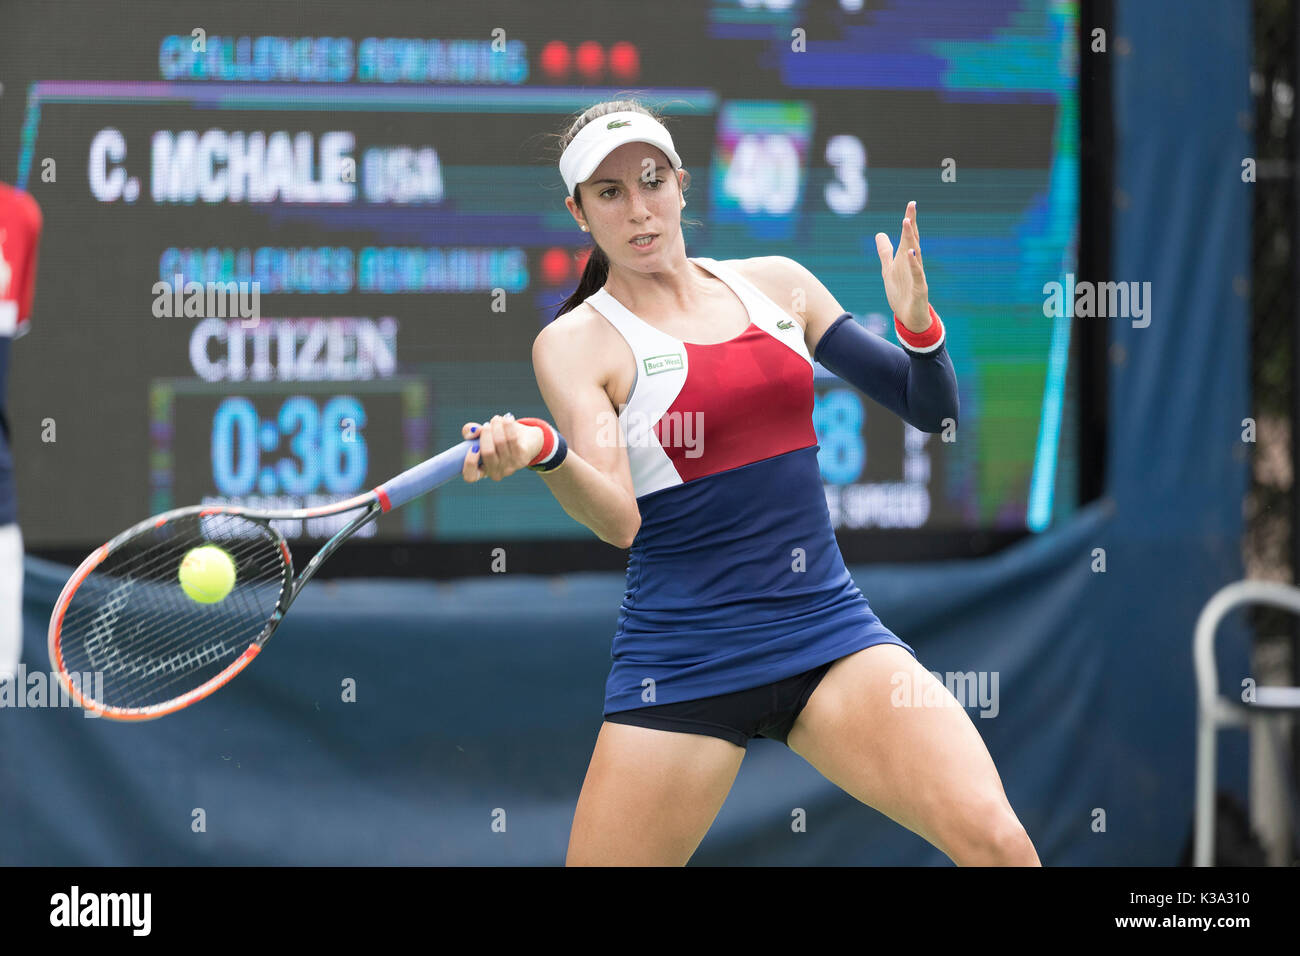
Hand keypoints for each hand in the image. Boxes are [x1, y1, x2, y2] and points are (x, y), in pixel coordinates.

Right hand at [461, 413, 545, 482]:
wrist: (526, 439)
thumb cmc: (497, 438)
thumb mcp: (480, 435)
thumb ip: (469, 432)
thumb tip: (474, 431)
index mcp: (481, 471)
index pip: (471, 476)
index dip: (469, 463)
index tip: (473, 447)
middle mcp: (495, 473)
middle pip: (488, 452)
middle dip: (486, 433)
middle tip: (487, 424)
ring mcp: (509, 468)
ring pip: (500, 442)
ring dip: (497, 426)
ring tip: (497, 419)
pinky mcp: (522, 460)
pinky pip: (512, 439)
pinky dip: (508, 426)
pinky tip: (508, 418)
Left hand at [874, 200, 931, 333]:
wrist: (909, 317)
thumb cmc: (901, 292)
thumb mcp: (888, 269)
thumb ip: (885, 252)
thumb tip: (879, 233)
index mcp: (905, 258)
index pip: (908, 236)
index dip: (909, 221)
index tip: (911, 204)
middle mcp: (913, 263)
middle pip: (912, 240)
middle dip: (911, 224)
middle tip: (911, 206)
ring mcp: (917, 275)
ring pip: (915, 253)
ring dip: (911, 239)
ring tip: (907, 223)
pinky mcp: (919, 288)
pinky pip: (917, 274)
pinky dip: (914, 263)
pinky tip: (911, 253)